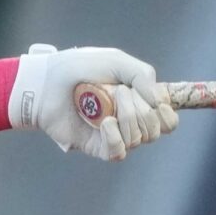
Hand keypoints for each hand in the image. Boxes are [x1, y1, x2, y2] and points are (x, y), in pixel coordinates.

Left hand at [8, 43, 174, 161]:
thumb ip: (143, 75)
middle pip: (155, 130)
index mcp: (138, 101)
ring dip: (127, 119)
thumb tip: (160, 102)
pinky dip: (115, 138)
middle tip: (118, 92)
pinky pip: (118, 153)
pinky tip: (105, 123)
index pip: (168, 121)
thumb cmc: (79, 68)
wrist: (47, 82)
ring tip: (106, 103)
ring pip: (138, 140)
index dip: (167, 115)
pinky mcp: (96, 147)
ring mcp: (113, 135)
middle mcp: (129, 121)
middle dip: (142, 110)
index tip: (156, 102)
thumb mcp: (116, 61)